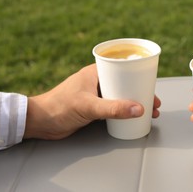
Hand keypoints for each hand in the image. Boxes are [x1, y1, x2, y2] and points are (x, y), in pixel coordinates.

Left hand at [24, 64, 160, 139]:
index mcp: (96, 72)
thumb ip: (114, 108)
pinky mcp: (92, 106)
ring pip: (120, 95)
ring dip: (134, 102)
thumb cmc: (59, 107)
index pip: (123, 69)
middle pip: (125, 83)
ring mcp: (94, 93)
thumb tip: (140, 109)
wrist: (39, 122)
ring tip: (148, 111)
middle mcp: (97, 80)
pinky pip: (113, 105)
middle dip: (140, 92)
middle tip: (153, 102)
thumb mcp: (89, 106)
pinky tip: (131, 116)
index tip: (152, 86)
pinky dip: (124, 110)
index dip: (140, 77)